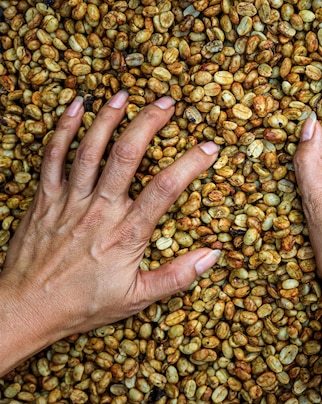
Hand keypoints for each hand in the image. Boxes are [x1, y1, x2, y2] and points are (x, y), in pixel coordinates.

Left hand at [0, 92, 219, 375]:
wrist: (26, 308)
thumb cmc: (83, 304)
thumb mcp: (138, 298)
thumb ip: (178, 276)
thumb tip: (214, 255)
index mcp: (126, 234)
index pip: (165, 190)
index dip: (190, 165)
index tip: (209, 148)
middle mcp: (99, 211)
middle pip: (127, 156)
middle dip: (149, 124)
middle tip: (167, 102)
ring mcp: (69, 201)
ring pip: (90, 149)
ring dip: (109, 118)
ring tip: (126, 95)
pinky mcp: (45, 198)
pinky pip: (53, 157)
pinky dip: (63, 129)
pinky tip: (77, 107)